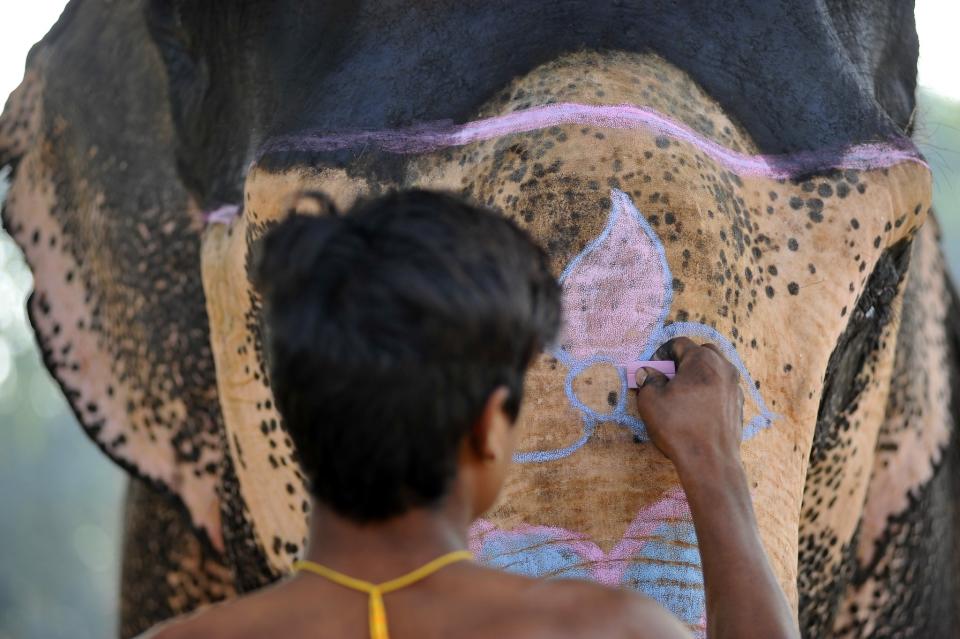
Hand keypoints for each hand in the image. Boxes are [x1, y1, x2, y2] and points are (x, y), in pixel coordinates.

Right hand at [634, 337, 743, 473]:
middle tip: (668, 378)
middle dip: (683, 360)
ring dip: (697, 375)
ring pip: (714, 370)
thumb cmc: (679, 427)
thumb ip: (648, 380)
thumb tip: (647, 373)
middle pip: (702, 352)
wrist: (710, 462)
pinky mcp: (739, 405)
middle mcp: (724, 367)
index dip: (660, 353)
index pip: (679, 343)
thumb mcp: (651, 400)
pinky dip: (709, 391)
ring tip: (682, 394)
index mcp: (703, 360)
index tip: (651, 369)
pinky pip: (721, 388)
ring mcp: (735, 387)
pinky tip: (696, 409)